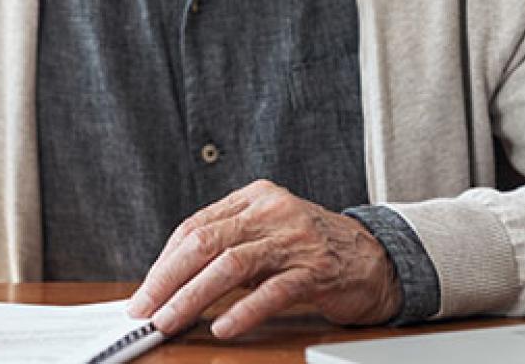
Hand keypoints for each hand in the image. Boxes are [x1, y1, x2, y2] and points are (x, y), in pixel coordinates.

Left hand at [127, 180, 400, 338]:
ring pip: (230, 265)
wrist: (380, 259)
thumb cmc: (313, 250)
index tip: (145, 290)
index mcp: (253, 198)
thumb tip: (173, 280)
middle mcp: (271, 211)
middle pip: (205, 242)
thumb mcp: (267, 234)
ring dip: (192, 296)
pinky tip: (223, 327)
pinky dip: (243, 310)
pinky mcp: (316, 269)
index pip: (194, 226)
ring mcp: (294, 239)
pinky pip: (272, 291)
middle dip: (168, 279)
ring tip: (170, 320)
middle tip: (145, 308)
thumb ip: (228, 246)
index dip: (164, 262)